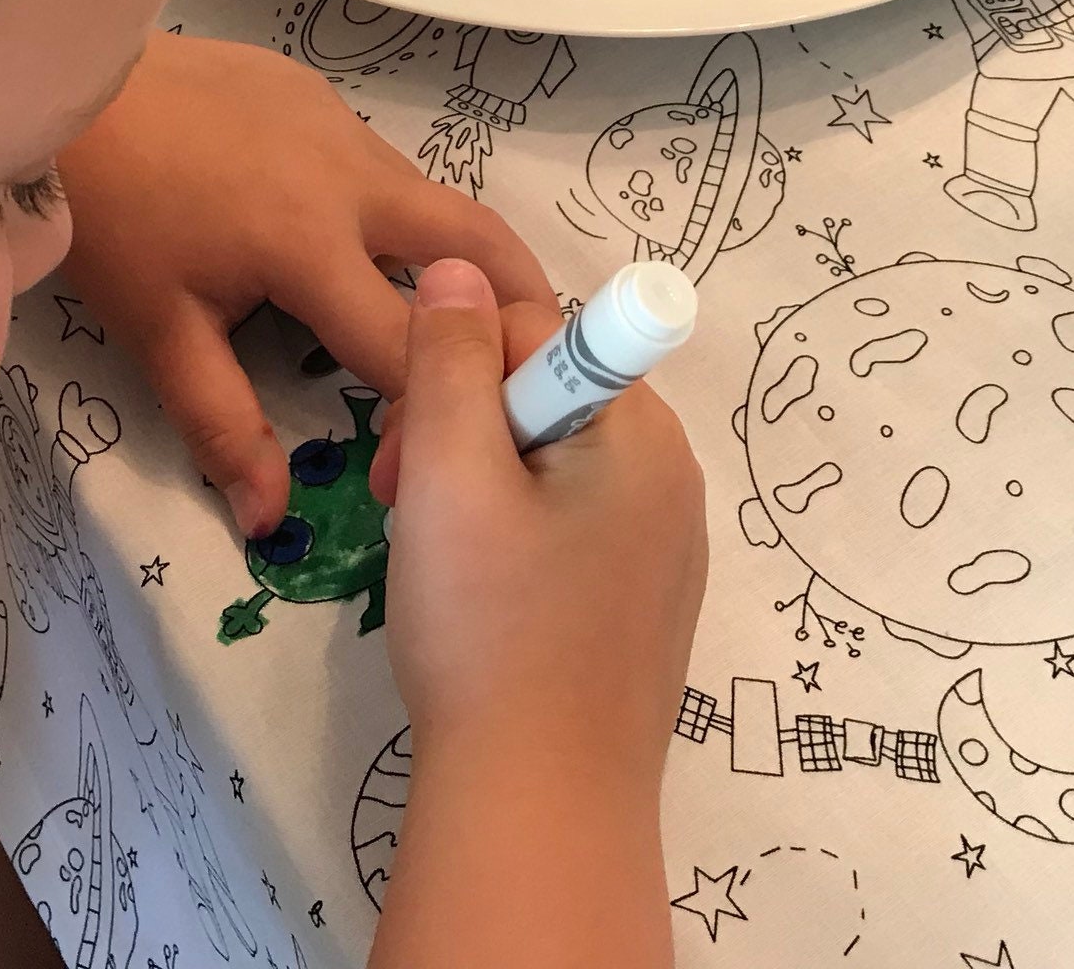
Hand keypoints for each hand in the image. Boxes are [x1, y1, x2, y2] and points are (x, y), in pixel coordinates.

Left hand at [56, 33, 553, 537]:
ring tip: (451, 320)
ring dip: (454, 259)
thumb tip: (272, 525)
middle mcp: (352, 176)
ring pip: (432, 199)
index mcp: (311, 243)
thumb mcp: (159, 334)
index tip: (442, 445)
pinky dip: (395, 213)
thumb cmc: (110, 220)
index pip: (411, 344)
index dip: (437, 407)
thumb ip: (225, 428)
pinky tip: (353, 246)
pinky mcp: (319, 93)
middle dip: (520, 304)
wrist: (58, 89)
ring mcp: (341, 123)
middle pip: (478, 242)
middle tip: (534, 362)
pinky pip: (382, 163)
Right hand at [380, 260, 705, 786]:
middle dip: (460, 426)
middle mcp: (672, 478)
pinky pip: (570, 528)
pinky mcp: (641, 606)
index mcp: (640, 432)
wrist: (538, 805)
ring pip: (551, 462)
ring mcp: (664, 549)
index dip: (455, 366)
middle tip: (401, 498)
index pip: (537, 328)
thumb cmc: (488, 630)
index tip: (405, 443)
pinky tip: (476, 599)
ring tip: (432, 555)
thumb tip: (456, 267)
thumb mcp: (448, 474)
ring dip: (475, 484)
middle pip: (546, 392)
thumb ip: (450, 359)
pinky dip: (511, 541)